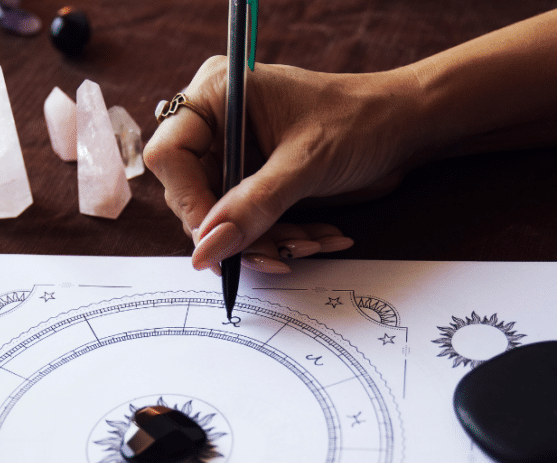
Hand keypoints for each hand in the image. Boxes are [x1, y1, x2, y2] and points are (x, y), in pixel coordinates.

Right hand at [143, 57, 421, 272]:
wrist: (404, 129)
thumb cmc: (360, 121)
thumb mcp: (304, 164)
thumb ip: (252, 208)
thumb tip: (205, 251)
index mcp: (217, 96)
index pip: (172, 155)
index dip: (189, 202)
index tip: (217, 238)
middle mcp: (218, 127)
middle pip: (194, 196)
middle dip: (236, 232)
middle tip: (275, 254)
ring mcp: (235, 157)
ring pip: (222, 220)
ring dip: (265, 242)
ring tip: (310, 244)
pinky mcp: (254, 183)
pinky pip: (249, 225)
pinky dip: (282, 239)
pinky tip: (318, 238)